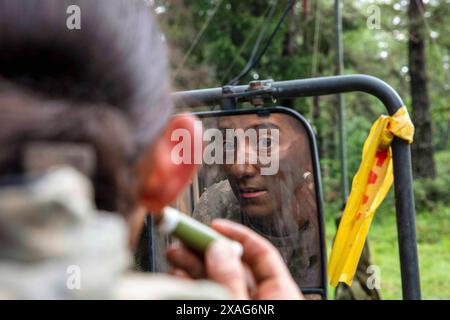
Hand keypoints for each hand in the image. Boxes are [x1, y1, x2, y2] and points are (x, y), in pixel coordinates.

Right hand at [166, 219, 302, 299]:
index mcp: (280, 295)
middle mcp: (258, 298)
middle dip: (206, 248)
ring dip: (192, 265)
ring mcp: (238, 304)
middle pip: (232, 264)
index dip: (237, 235)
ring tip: (174, 255)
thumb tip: (219, 250)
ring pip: (214, 279)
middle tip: (184, 238)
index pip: (262, 253)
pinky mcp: (220, 309)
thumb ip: (232, 279)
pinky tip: (178, 277)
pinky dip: (191, 284)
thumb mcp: (245, 305)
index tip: (214, 225)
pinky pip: (206, 293)